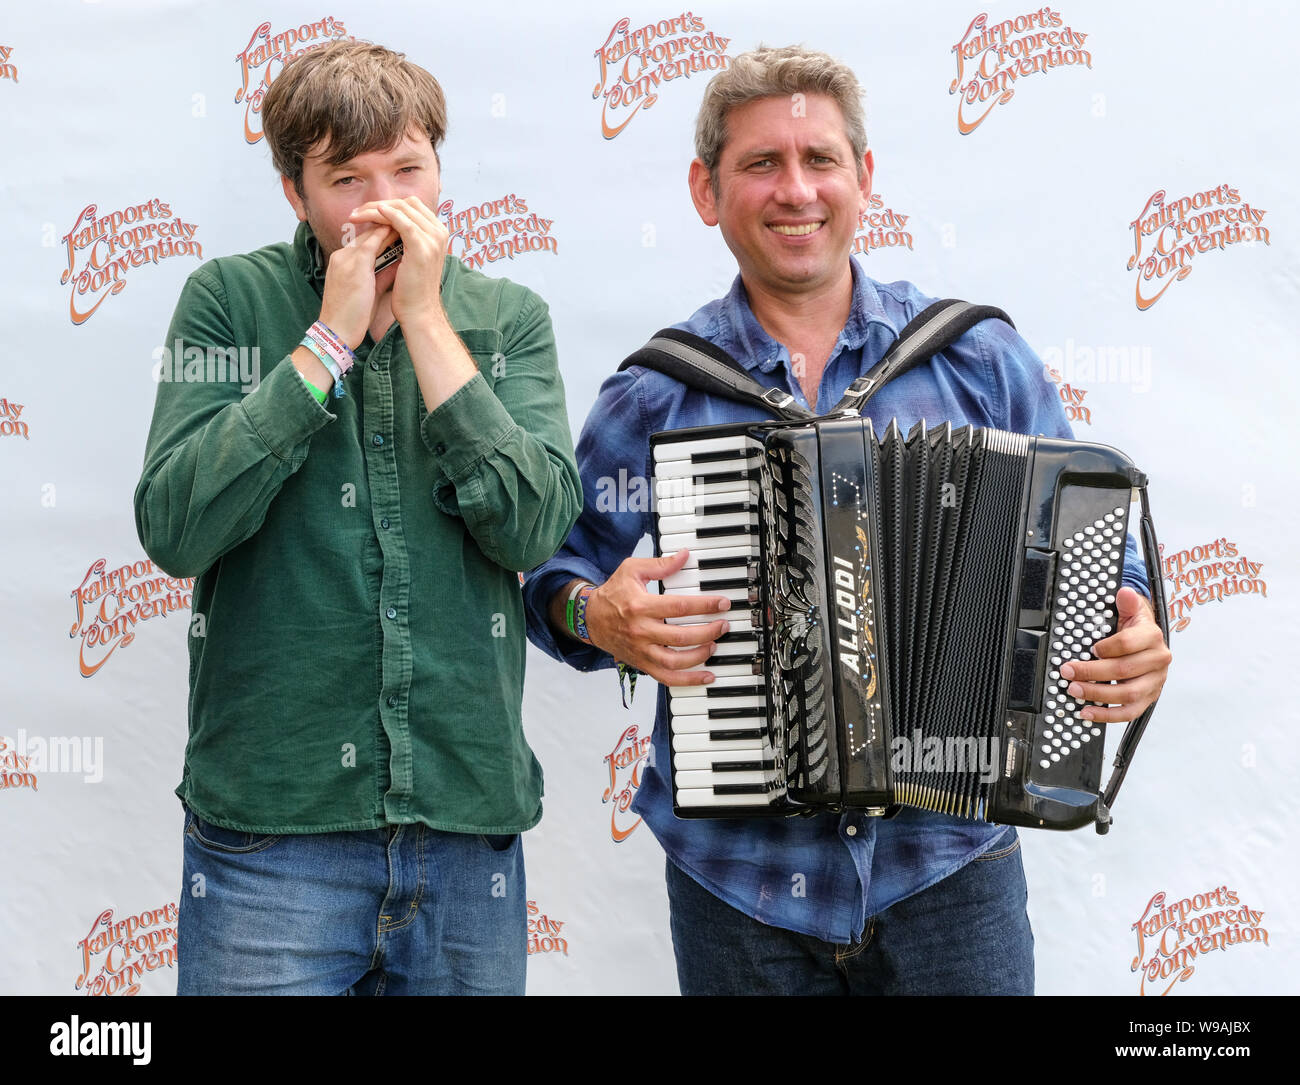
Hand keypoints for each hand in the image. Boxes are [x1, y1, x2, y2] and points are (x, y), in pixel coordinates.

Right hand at [317, 221, 398, 349]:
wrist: (336, 331)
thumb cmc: (351, 317)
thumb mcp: (368, 291)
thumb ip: (381, 275)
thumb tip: (396, 265)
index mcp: (343, 262)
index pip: (365, 242)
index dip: (384, 236)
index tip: (403, 234)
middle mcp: (342, 256)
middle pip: (367, 234)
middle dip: (388, 228)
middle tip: (409, 225)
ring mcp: (346, 258)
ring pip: (370, 235)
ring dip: (390, 228)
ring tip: (408, 226)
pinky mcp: (354, 266)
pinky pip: (372, 243)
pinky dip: (387, 237)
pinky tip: (402, 234)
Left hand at [345, 196, 449, 334]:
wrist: (418, 312)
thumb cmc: (411, 289)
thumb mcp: (410, 258)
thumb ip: (403, 240)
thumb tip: (386, 226)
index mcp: (437, 234)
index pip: (412, 206)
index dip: (388, 205)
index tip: (366, 211)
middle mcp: (439, 233)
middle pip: (408, 204)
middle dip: (380, 204)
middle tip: (357, 212)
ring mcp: (433, 239)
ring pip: (403, 210)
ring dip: (377, 208)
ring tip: (357, 215)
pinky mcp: (422, 247)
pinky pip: (403, 222)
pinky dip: (387, 215)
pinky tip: (372, 214)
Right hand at [583, 550, 731, 685]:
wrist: (589, 619)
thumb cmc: (613, 594)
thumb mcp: (632, 570)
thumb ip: (660, 565)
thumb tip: (684, 556)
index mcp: (640, 606)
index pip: (679, 607)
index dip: (704, 605)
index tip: (722, 603)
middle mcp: (641, 631)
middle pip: (680, 636)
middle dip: (708, 631)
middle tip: (723, 625)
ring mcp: (641, 651)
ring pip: (675, 661)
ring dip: (699, 655)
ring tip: (714, 644)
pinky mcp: (642, 664)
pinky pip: (666, 677)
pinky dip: (688, 680)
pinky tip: (706, 676)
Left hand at [1060, 587, 1171, 722]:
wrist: (1148, 643)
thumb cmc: (1135, 629)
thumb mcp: (1131, 611)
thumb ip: (1127, 603)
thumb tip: (1125, 592)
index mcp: (1152, 637)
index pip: (1129, 644)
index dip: (1108, 647)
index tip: (1090, 648)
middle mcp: (1157, 661)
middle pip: (1124, 671)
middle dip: (1092, 672)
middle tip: (1068, 672)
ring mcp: (1154, 683)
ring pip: (1127, 694)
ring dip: (1097, 695)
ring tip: (1074, 690)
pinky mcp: (1148, 698)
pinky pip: (1129, 713)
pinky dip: (1107, 716)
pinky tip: (1087, 712)